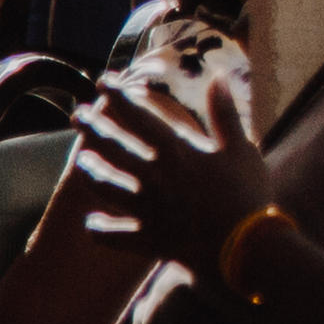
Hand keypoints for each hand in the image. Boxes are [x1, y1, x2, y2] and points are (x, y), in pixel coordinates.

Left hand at [67, 42, 272, 277]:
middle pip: (113, 148)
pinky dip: (101, 230)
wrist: (245, 247)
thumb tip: (217, 76)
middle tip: (77, 116)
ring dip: (91, 173)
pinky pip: (115, 235)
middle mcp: (153, 176)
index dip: (118, 97)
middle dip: (92, 129)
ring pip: (107, 187)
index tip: (103, 82)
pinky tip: (91, 224)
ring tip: (81, 162)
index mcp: (176, 151)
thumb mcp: (241, 148)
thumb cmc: (247, 194)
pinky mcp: (149, 238)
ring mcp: (147, 209)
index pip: (138, 117)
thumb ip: (224, 113)